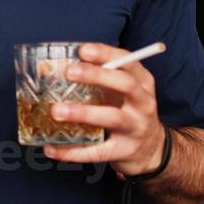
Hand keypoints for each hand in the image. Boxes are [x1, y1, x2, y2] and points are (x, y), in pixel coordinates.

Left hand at [39, 42, 167, 179]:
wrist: (151, 150)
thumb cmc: (129, 112)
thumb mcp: (124, 92)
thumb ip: (102, 78)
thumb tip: (58, 67)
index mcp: (142, 83)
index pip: (128, 62)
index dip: (106, 54)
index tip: (82, 51)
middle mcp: (143, 103)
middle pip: (124, 84)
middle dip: (96, 76)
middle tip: (69, 73)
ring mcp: (135, 128)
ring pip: (112, 117)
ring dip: (83, 113)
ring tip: (56, 111)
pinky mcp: (123, 151)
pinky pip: (97, 152)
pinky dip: (72, 151)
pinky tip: (51, 148)